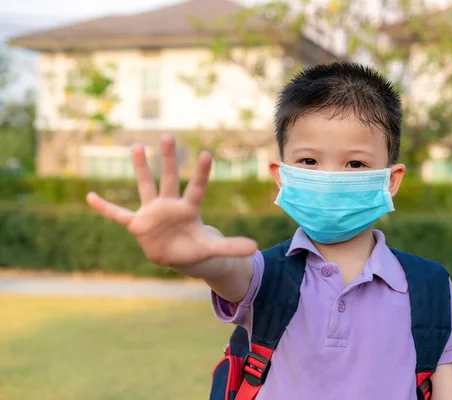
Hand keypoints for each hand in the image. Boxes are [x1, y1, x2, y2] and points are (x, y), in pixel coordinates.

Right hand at [86, 135, 257, 266]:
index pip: (196, 188)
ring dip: (141, 168)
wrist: (178, 256)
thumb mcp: (213, 248)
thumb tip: (256, 248)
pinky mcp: (137, 224)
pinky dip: (104, 208)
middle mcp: (170, 205)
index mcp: (189, 209)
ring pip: (145, 186)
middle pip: (169, 178)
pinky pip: (118, 214)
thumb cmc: (195, 247)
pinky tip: (89, 196)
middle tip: (169, 135)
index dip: (200, 173)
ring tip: (137, 145)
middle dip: (168, 159)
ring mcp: (152, 212)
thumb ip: (231, 246)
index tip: (205, 153)